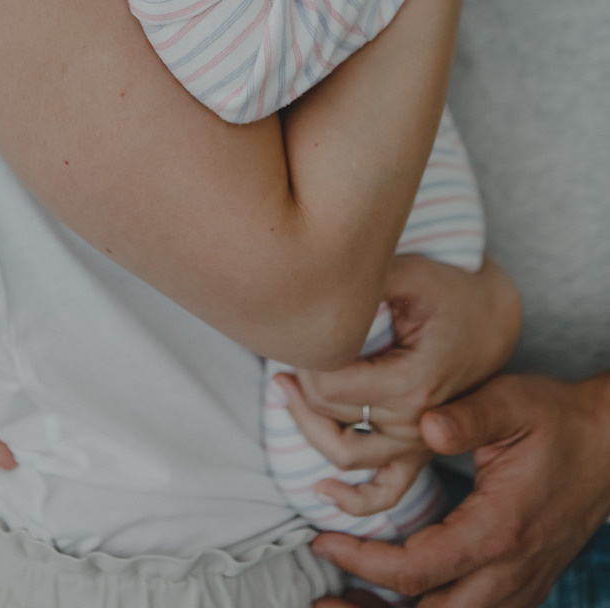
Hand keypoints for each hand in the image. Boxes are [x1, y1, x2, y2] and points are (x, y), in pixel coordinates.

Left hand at [273, 257, 520, 515]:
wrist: (492, 315)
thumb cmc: (448, 290)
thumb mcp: (408, 275)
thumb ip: (365, 285)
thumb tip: (316, 291)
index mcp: (412, 382)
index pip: (330, 388)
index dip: (303, 362)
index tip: (298, 335)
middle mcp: (417, 422)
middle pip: (330, 420)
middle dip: (298, 387)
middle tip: (285, 354)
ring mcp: (420, 442)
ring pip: (345, 455)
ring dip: (307, 427)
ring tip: (286, 390)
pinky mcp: (420, 450)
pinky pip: (386, 491)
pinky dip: (353, 500)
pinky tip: (322, 489)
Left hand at [312, 372, 609, 606]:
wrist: (608, 446)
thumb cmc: (556, 421)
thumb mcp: (513, 403)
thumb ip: (468, 416)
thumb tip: (424, 423)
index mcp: (497, 531)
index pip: (417, 570)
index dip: (363, 561)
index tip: (322, 539)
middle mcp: (507, 573)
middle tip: (320, 599)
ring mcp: (518, 586)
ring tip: (345, 604)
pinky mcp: (521, 586)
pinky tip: (396, 600)